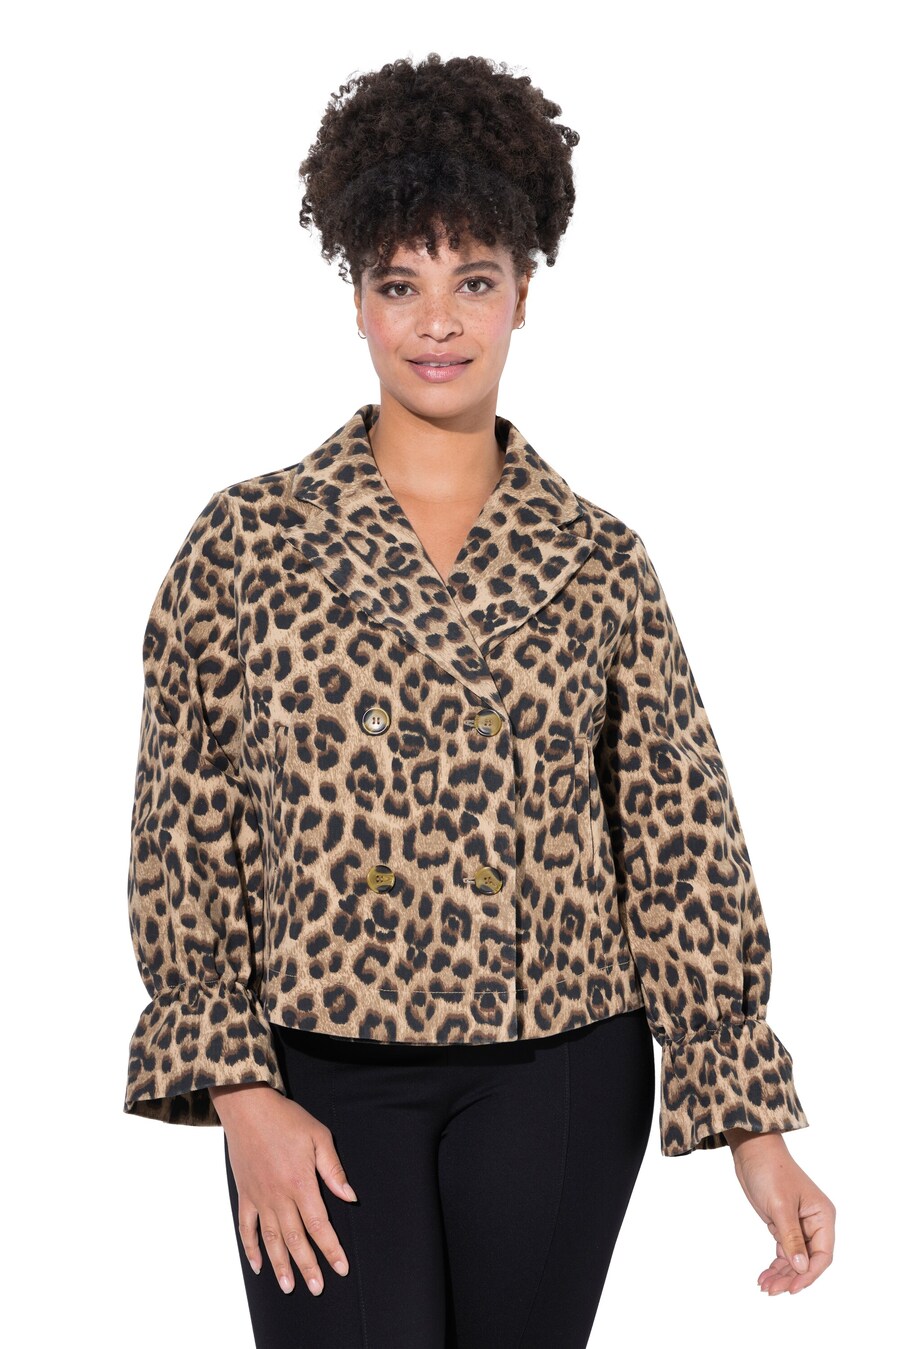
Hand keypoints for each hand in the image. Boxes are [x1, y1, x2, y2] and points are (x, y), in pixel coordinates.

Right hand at [209, 1082, 357, 1296]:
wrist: (248, 1108)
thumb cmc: (287, 1119)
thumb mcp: (319, 1136)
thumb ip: (333, 1169)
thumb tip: (350, 1196)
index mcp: (301, 1183)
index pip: (319, 1225)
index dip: (331, 1248)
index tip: (341, 1268)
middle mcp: (279, 1196)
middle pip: (295, 1239)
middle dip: (308, 1266)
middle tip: (317, 1288)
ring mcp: (259, 1197)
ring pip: (271, 1239)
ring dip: (281, 1265)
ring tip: (289, 1287)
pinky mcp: (245, 1194)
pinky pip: (246, 1227)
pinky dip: (251, 1248)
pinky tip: (258, 1266)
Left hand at [724, 1127, 835, 1294]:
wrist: (752, 1151)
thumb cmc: (770, 1171)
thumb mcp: (781, 1206)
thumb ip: (791, 1237)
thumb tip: (802, 1267)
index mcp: (822, 1216)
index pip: (823, 1255)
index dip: (809, 1275)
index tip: (792, 1288)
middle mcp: (814, 1223)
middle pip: (808, 1260)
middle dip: (791, 1277)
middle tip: (772, 1290)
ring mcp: (799, 1225)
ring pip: (795, 1259)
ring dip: (782, 1274)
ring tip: (765, 1286)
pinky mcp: (783, 1224)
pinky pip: (784, 1251)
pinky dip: (776, 1264)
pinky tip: (765, 1276)